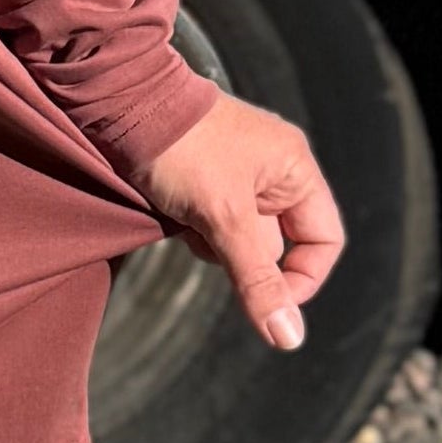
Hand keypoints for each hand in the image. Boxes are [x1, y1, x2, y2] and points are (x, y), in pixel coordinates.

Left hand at [131, 92, 343, 350]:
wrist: (118, 103)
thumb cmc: (179, 147)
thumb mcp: (223, 218)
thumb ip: (257, 279)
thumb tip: (290, 338)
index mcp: (294, 168)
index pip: (324, 240)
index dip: (303, 277)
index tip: (267, 300)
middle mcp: (273, 170)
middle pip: (276, 245)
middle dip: (239, 252)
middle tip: (207, 229)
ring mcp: (237, 175)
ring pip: (238, 240)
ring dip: (211, 240)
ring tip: (185, 209)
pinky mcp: (204, 181)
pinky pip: (211, 225)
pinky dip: (192, 227)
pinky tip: (170, 207)